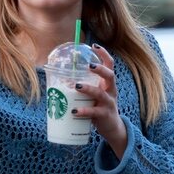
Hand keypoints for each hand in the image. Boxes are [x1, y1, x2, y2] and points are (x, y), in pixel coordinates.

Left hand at [72, 44, 127, 158]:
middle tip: (90, 65)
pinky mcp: (104, 115)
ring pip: (100, 93)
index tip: (94, 45)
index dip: (103, 54)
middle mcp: (111, 90)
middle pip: (110, 76)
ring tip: (77, 86)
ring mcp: (109, 103)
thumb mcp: (94, 94)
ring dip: (88, 88)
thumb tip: (61, 78)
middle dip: (100, 69)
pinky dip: (83, 111)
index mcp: (107, 83)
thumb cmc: (99, 106)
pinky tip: (74, 111)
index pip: (109, 64)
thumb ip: (82, 86)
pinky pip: (94, 112)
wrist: (112, 128)